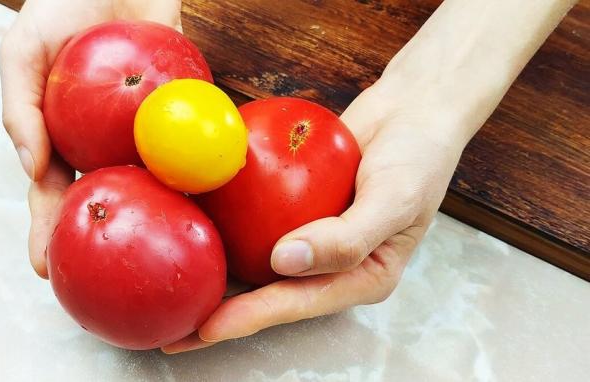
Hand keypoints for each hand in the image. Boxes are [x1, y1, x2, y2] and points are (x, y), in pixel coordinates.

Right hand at [0, 0, 181, 277]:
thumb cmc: (63, 10)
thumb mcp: (23, 52)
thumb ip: (21, 107)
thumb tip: (29, 166)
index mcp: (65, 140)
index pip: (53, 194)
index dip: (48, 231)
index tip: (47, 268)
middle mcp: (107, 145)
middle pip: (107, 201)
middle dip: (103, 240)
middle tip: (105, 280)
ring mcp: (146, 135)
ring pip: (152, 185)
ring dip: (156, 220)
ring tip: (159, 257)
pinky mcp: (180, 115)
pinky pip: (189, 147)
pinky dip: (196, 174)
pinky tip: (204, 204)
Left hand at [161, 80, 466, 353]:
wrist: (413, 109)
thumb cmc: (419, 158)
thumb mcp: (395, 200)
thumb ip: (346, 238)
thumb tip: (284, 262)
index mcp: (360, 276)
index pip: (299, 302)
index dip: (252, 317)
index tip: (207, 328)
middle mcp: (329, 263)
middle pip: (269, 292)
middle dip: (223, 311)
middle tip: (173, 326)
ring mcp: (308, 234)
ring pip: (256, 259)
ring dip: (217, 271)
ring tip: (171, 285)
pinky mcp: (293, 206)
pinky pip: (257, 218)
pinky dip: (227, 222)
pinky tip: (192, 223)